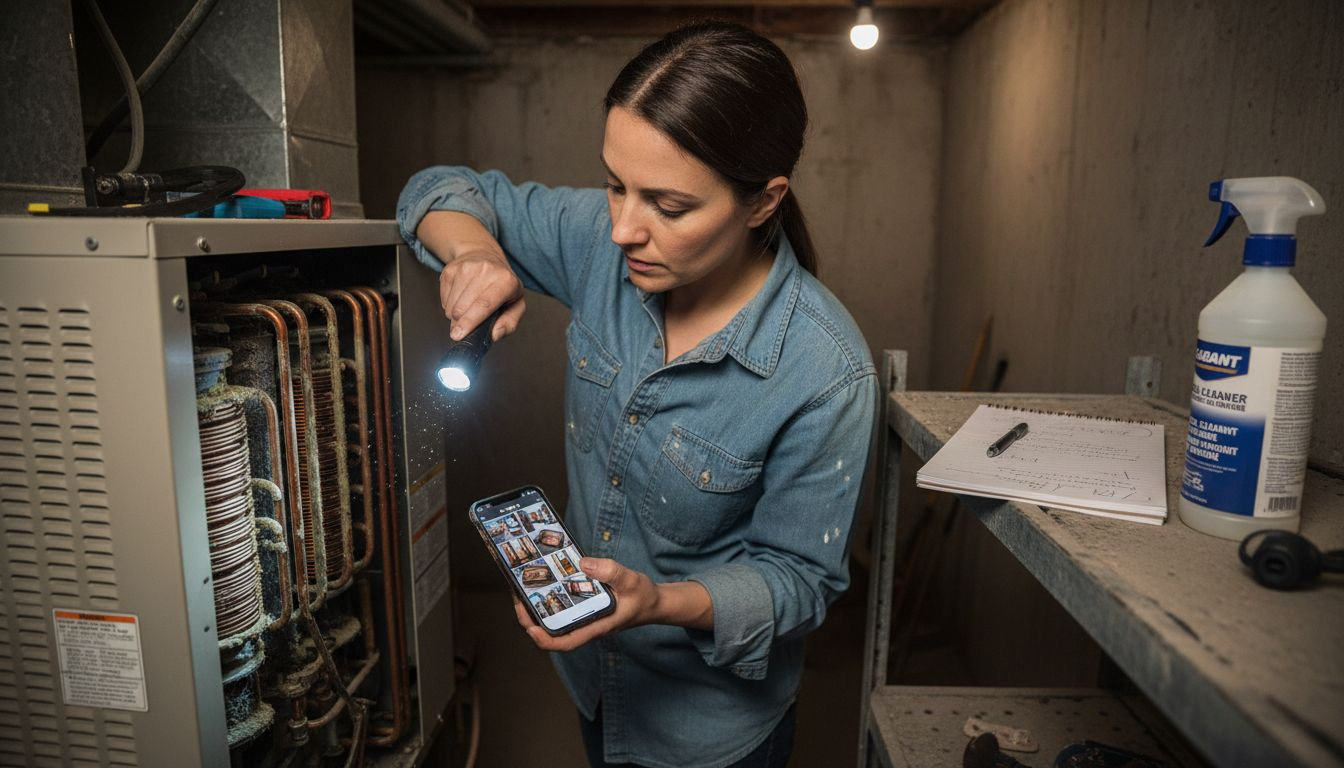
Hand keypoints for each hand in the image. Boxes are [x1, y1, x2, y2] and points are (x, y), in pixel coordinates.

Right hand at [418, 210, 525, 341]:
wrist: (484, 255)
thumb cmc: (502, 284)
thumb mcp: (516, 304)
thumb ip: (508, 324)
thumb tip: (494, 335)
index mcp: (506, 281)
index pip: (484, 304)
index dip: (470, 322)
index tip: (458, 335)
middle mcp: (486, 270)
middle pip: (463, 307)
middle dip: (460, 324)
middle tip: (464, 329)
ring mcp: (466, 267)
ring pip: (451, 305)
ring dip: (455, 315)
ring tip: (467, 308)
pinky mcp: (450, 269)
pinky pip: (443, 299)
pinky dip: (450, 305)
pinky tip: (460, 298)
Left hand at [512, 557, 710, 652]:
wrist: (654, 603)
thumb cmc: (644, 597)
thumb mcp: (631, 580)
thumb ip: (610, 571)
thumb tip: (583, 563)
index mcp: (596, 626)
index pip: (565, 642)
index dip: (544, 639)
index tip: (529, 626)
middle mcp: (586, 625)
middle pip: (551, 631)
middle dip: (530, 617)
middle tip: (517, 594)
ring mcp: (584, 618)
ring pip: (554, 620)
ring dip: (537, 607)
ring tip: (523, 585)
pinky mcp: (585, 609)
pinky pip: (562, 608)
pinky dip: (550, 598)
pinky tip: (545, 582)